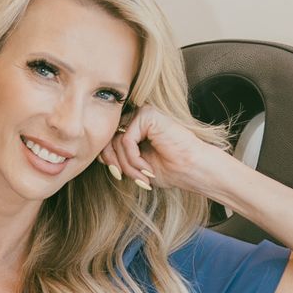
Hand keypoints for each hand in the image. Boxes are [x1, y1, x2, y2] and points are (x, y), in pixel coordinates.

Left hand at [101, 103, 229, 196]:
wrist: (193, 169)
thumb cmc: (170, 169)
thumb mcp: (136, 165)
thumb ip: (119, 157)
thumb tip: (98, 156)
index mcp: (135, 127)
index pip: (107, 140)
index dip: (108, 159)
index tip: (119, 176)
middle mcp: (137, 117)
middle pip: (108, 139)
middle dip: (115, 163)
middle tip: (124, 178)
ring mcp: (142, 114)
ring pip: (117, 142)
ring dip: (127, 165)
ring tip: (143, 177)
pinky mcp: (147, 114)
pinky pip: (126, 140)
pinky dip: (133, 159)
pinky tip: (147, 168)